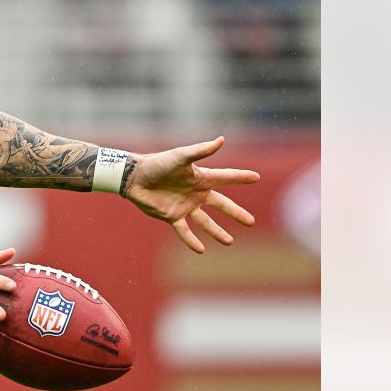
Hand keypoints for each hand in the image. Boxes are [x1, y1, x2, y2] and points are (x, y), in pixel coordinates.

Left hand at [125, 137, 259, 253]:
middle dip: (236, 213)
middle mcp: (195, 193)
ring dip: (217, 232)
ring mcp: (184, 206)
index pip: (225, 178)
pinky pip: (184, 231)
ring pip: (205, 222)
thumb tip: (222, 140)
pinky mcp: (171, 216)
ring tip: (230, 242)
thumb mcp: (180, 156)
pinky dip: (191, 241)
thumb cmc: (157, 164)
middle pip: (221, 205)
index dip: (240, 177)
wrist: (134, 177)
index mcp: (200, 178)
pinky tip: (201, 250)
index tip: (256, 177)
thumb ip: (201, 151)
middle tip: (251, 222)